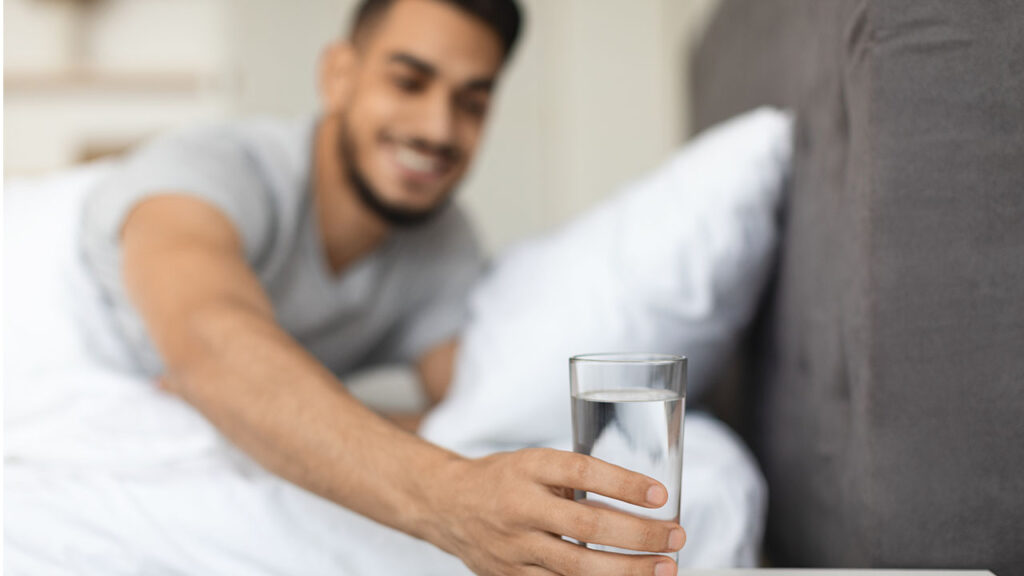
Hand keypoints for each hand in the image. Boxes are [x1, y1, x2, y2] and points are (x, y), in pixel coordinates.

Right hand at [423, 448, 684, 575]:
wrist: (447, 505)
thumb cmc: (503, 479)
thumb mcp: (535, 463)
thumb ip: (575, 479)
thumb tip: (639, 498)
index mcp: (528, 468)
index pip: (582, 472)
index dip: (623, 484)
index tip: (660, 495)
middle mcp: (520, 507)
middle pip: (587, 526)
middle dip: (639, 535)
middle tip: (676, 537)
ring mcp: (515, 547)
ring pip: (578, 567)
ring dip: (628, 570)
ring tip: (664, 568)